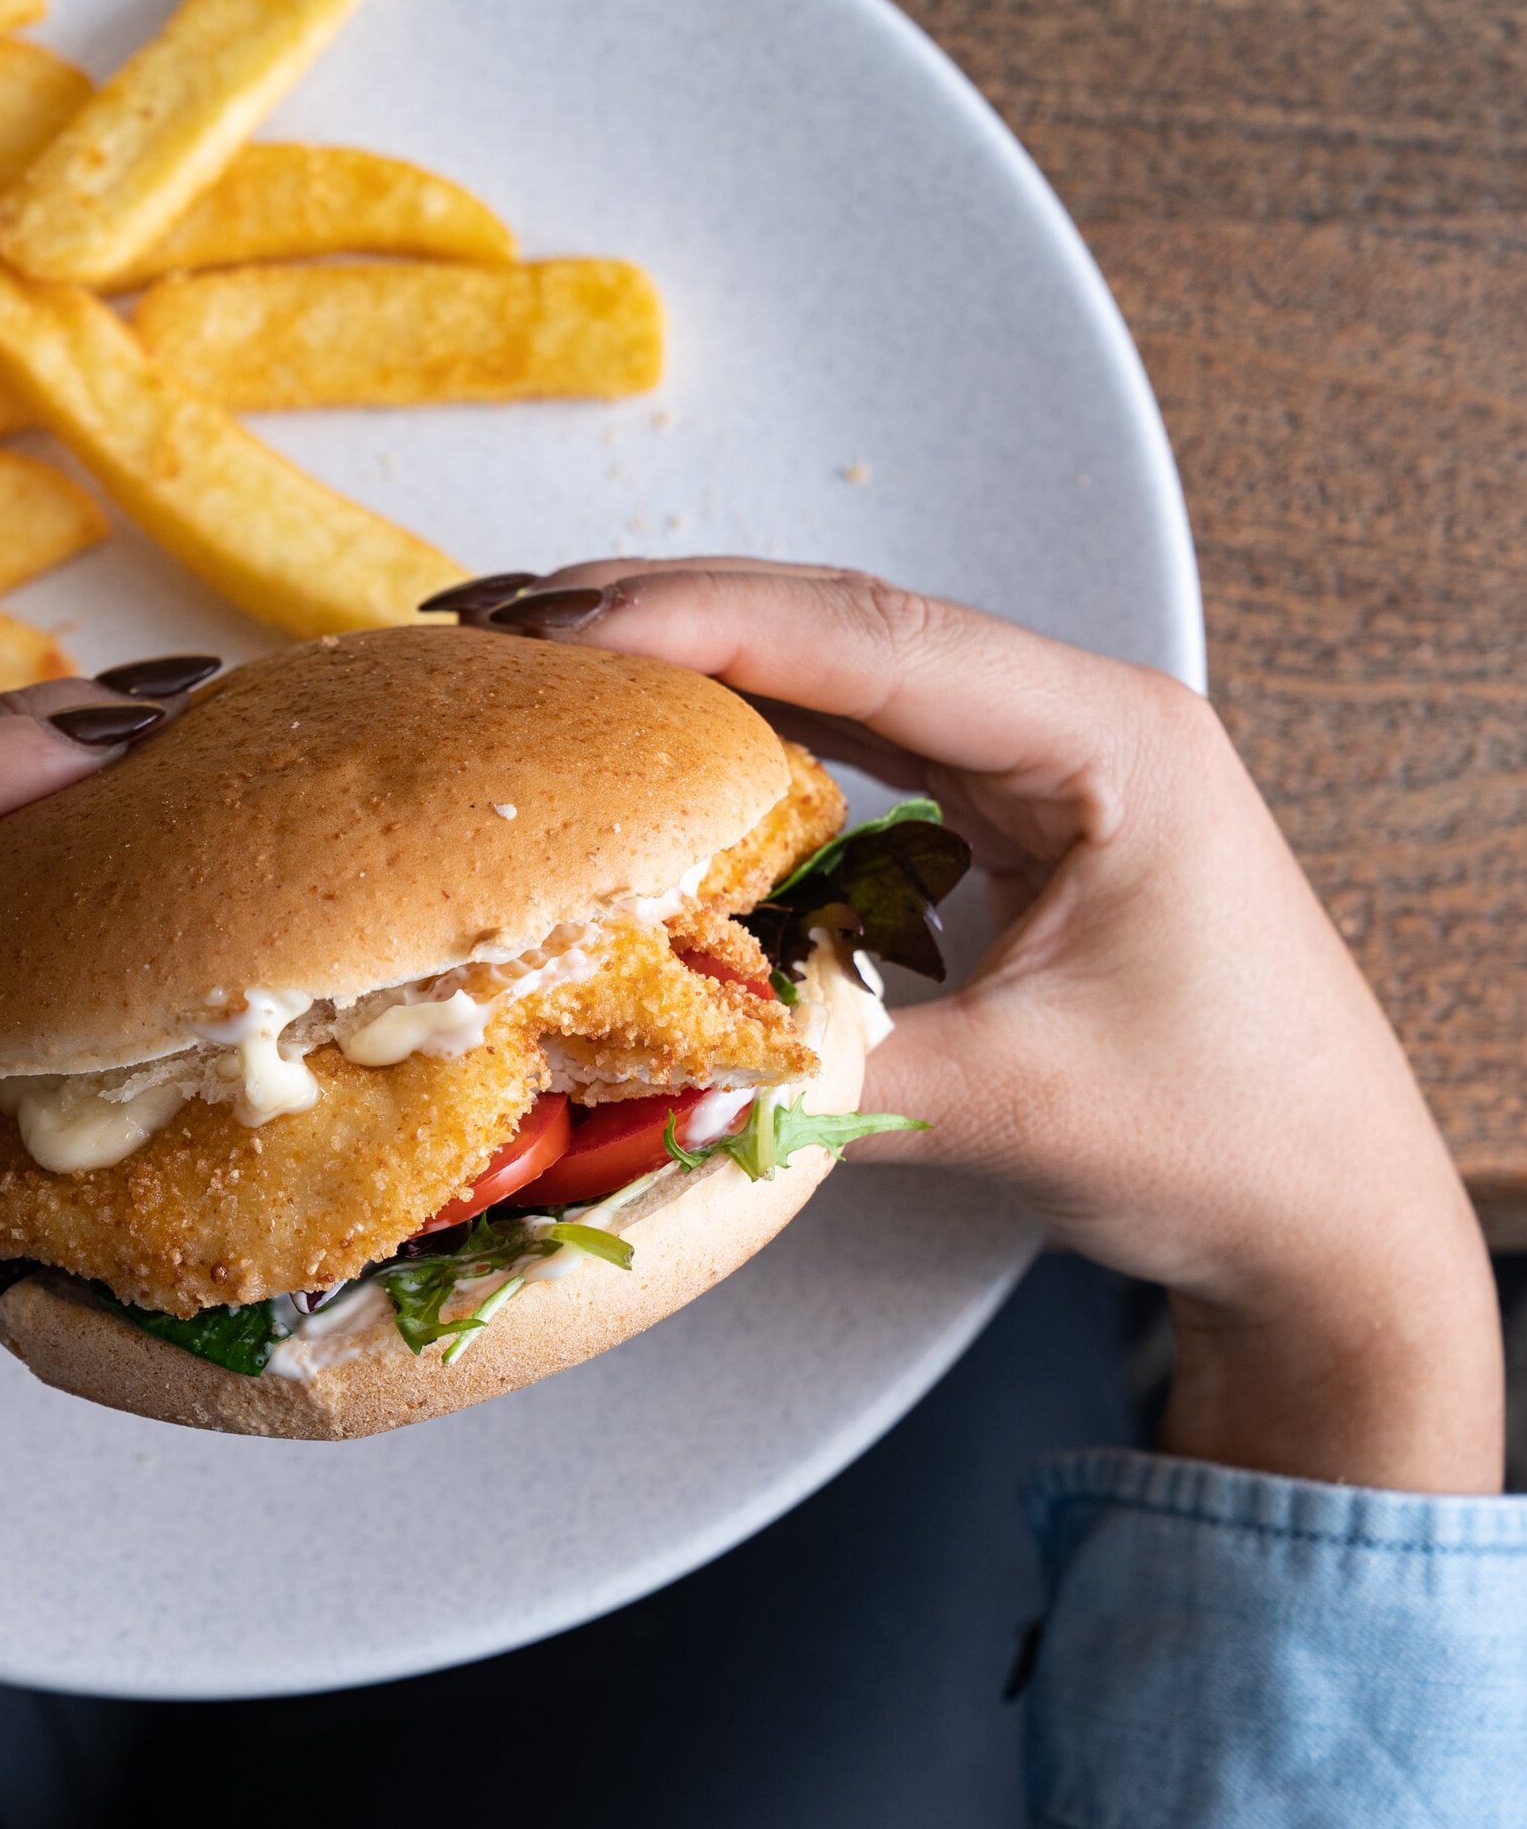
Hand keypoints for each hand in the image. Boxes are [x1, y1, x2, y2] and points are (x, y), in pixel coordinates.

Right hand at [484, 559, 1500, 1494]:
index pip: (873, 644)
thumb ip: (820, 1073)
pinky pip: (852, 738)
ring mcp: (1038, 757)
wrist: (1331, 1217)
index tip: (555, 632)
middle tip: (498, 622)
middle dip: (661, 611)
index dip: (700, 625)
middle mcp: (1069, 718)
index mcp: (1106, 740)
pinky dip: (739, 728)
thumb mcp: (1012, 1104)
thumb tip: (639, 1062)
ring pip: (834, 665)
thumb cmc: (1230, 1141)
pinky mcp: (1007, 810)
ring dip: (688, 655)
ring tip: (534, 656)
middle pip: (838, 621)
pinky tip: (641, 737)